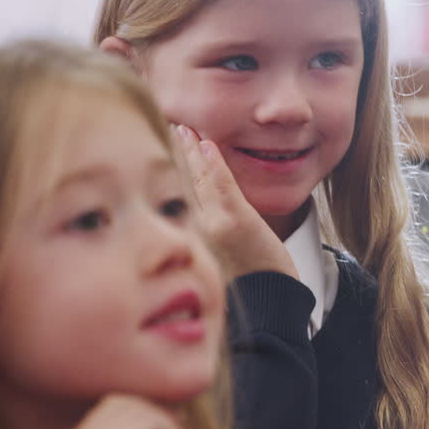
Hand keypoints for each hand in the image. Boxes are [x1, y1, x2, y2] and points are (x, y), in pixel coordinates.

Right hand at [172, 124, 298, 280]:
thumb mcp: (214, 260)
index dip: (166, 169)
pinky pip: (223, 186)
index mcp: (188, 238)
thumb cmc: (246, 280)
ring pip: (198, 180)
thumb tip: (191, 213)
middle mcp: (195, 231)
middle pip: (179, 183)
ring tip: (183, 129)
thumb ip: (201, 236)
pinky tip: (207, 145)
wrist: (268, 302)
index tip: (159, 144)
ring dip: (191, 151)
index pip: (172, 195)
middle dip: (173, 153)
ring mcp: (215, 225)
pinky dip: (214, 164)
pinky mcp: (237, 222)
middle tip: (166, 125)